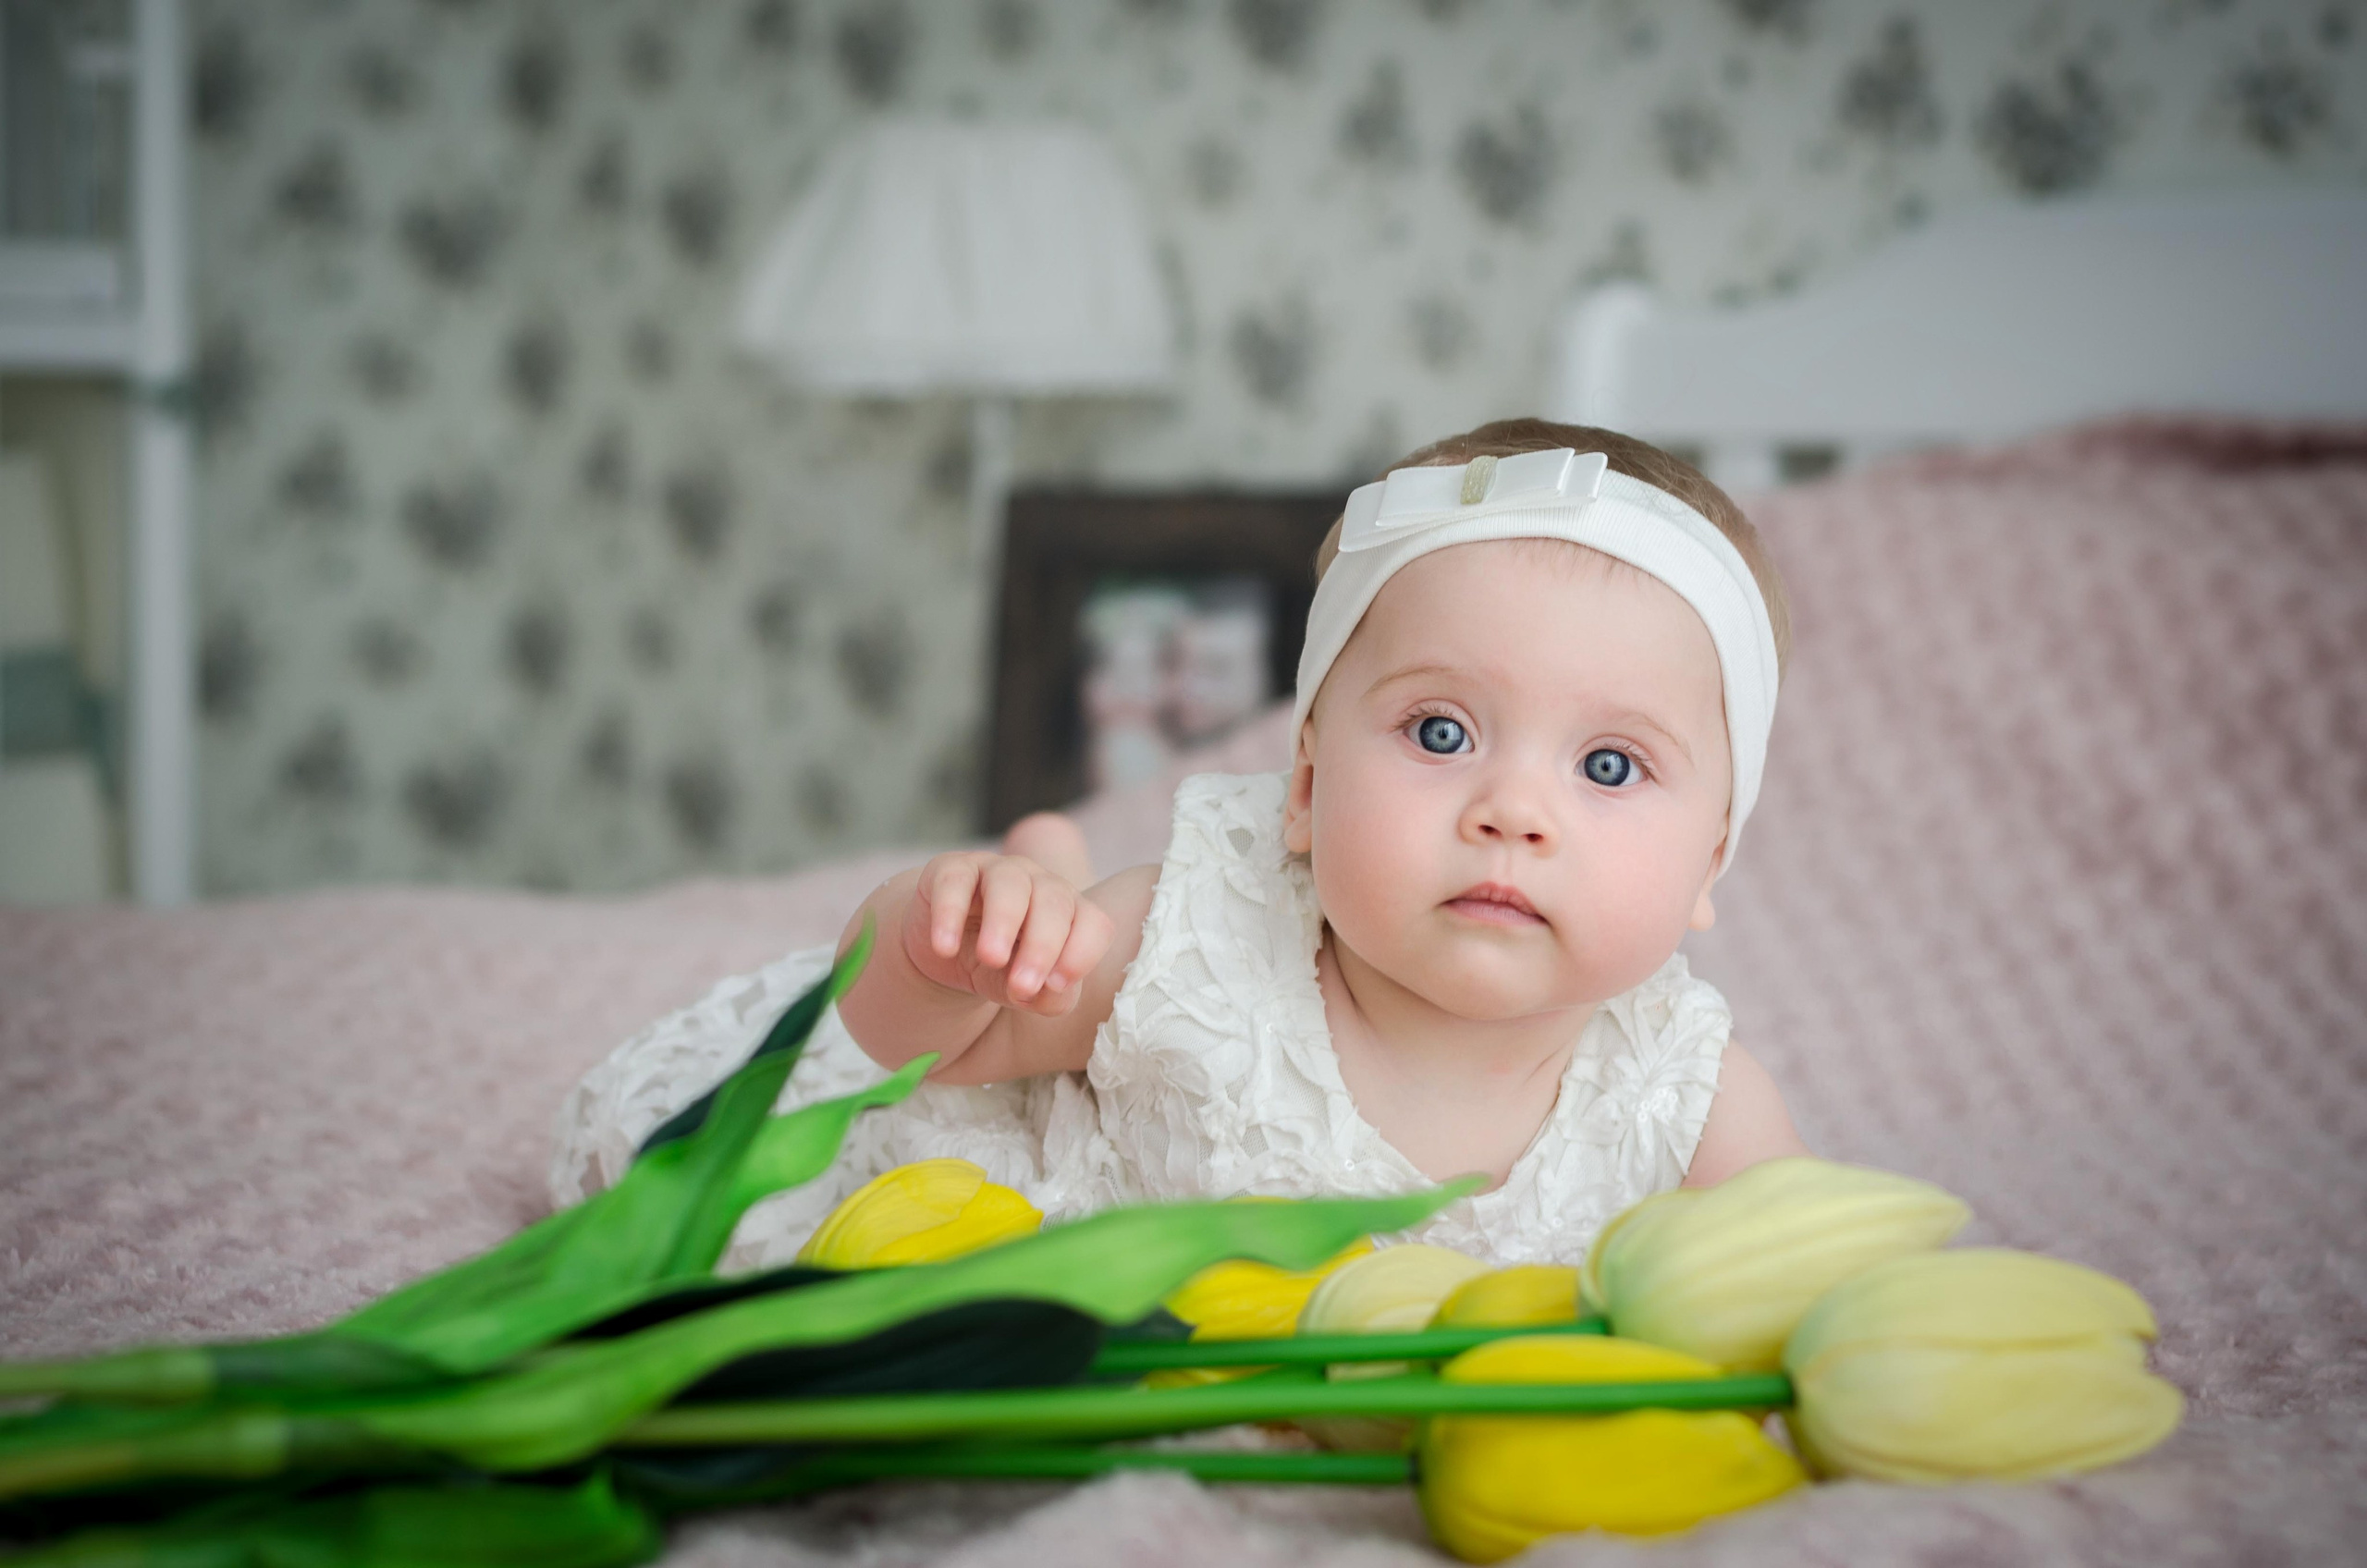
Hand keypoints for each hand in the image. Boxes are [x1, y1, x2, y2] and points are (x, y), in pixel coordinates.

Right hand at [903, 852, 1114, 1016]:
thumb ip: (1046, 997)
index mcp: (1070, 913)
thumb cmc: (998, 969)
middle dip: (1042, 945)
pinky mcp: (953, 870)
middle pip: (1054, 902)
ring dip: (1003, 922)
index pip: (1094, 923)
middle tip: (1022, 986)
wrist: (945, 951)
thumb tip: (1049, 993)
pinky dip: (951, 914)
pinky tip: (946, 948)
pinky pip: (955, 881)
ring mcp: (996, 871)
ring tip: (991, 958)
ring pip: (1009, 883)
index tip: (1056, 986)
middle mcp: (1040, 884)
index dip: (1082, 953)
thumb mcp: (1023, 991)